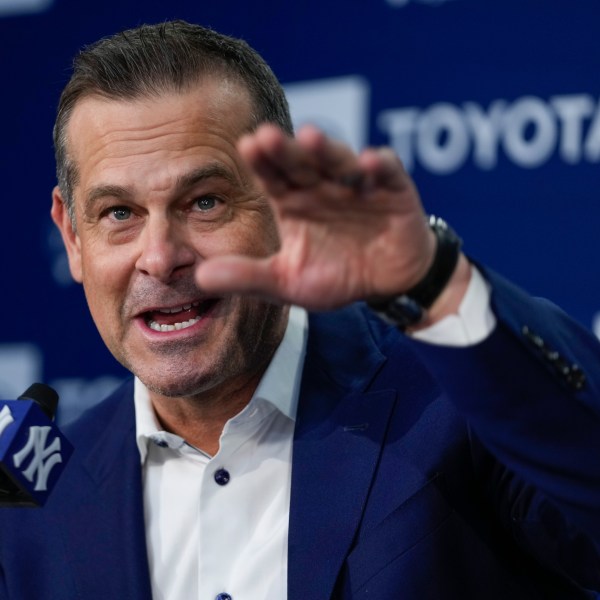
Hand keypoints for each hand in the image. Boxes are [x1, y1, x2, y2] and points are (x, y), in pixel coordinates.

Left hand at [195, 124, 458, 311]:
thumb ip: (247, 277)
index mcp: (294, 201)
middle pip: (302, 163)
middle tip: (266, 137)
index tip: (244, 147)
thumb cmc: (336, 275)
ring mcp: (358, 185)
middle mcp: (322, 186)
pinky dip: (381, 167)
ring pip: (340, 162)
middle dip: (286, 150)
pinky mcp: (394, 190)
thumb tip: (199, 278)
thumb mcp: (287, 282)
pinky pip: (388, 174)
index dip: (261, 163)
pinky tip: (371, 162)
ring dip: (327, 151)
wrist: (386, 283)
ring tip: (310, 140)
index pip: (273, 176)